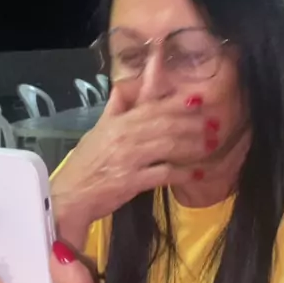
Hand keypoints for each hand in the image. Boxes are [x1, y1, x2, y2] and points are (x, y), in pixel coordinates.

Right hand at [51, 87, 213, 227]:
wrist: (70, 196)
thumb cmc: (85, 164)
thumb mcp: (98, 131)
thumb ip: (114, 109)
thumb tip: (124, 86)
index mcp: (117, 123)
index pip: (151, 107)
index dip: (175, 103)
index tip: (197, 100)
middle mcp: (124, 137)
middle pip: (164, 124)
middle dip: (191, 123)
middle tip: (213, 124)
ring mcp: (128, 159)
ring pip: (167, 146)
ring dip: (192, 144)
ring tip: (210, 144)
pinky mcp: (132, 182)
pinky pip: (163, 174)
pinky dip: (182, 173)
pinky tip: (196, 173)